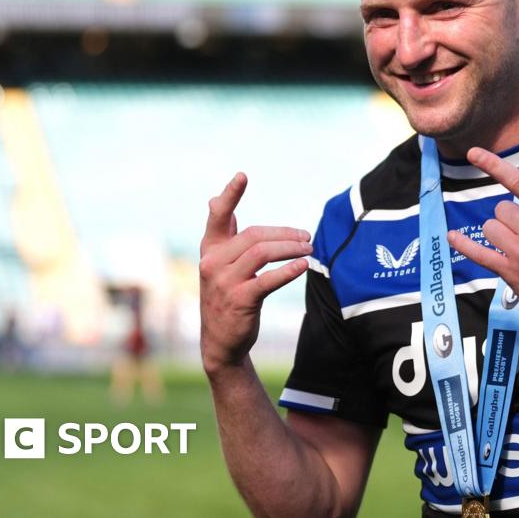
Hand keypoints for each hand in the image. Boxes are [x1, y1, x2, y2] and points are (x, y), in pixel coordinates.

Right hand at [199, 172, 311, 374]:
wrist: (221, 342)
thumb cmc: (226, 297)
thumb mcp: (219, 265)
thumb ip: (222, 235)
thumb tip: (213, 199)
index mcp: (210, 250)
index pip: (217, 217)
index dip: (230, 195)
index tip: (242, 175)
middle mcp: (212, 263)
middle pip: (254, 235)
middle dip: (284, 233)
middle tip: (307, 237)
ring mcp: (224, 282)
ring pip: (262, 253)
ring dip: (290, 249)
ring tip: (309, 250)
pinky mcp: (239, 300)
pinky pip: (267, 280)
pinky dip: (288, 271)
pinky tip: (303, 266)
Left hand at [446, 149, 518, 333]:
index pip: (518, 181)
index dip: (492, 164)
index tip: (473, 153)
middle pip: (502, 208)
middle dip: (511, 216)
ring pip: (491, 228)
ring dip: (499, 232)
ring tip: (517, 243)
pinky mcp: (511, 272)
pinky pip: (479, 254)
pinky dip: (464, 245)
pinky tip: (453, 237)